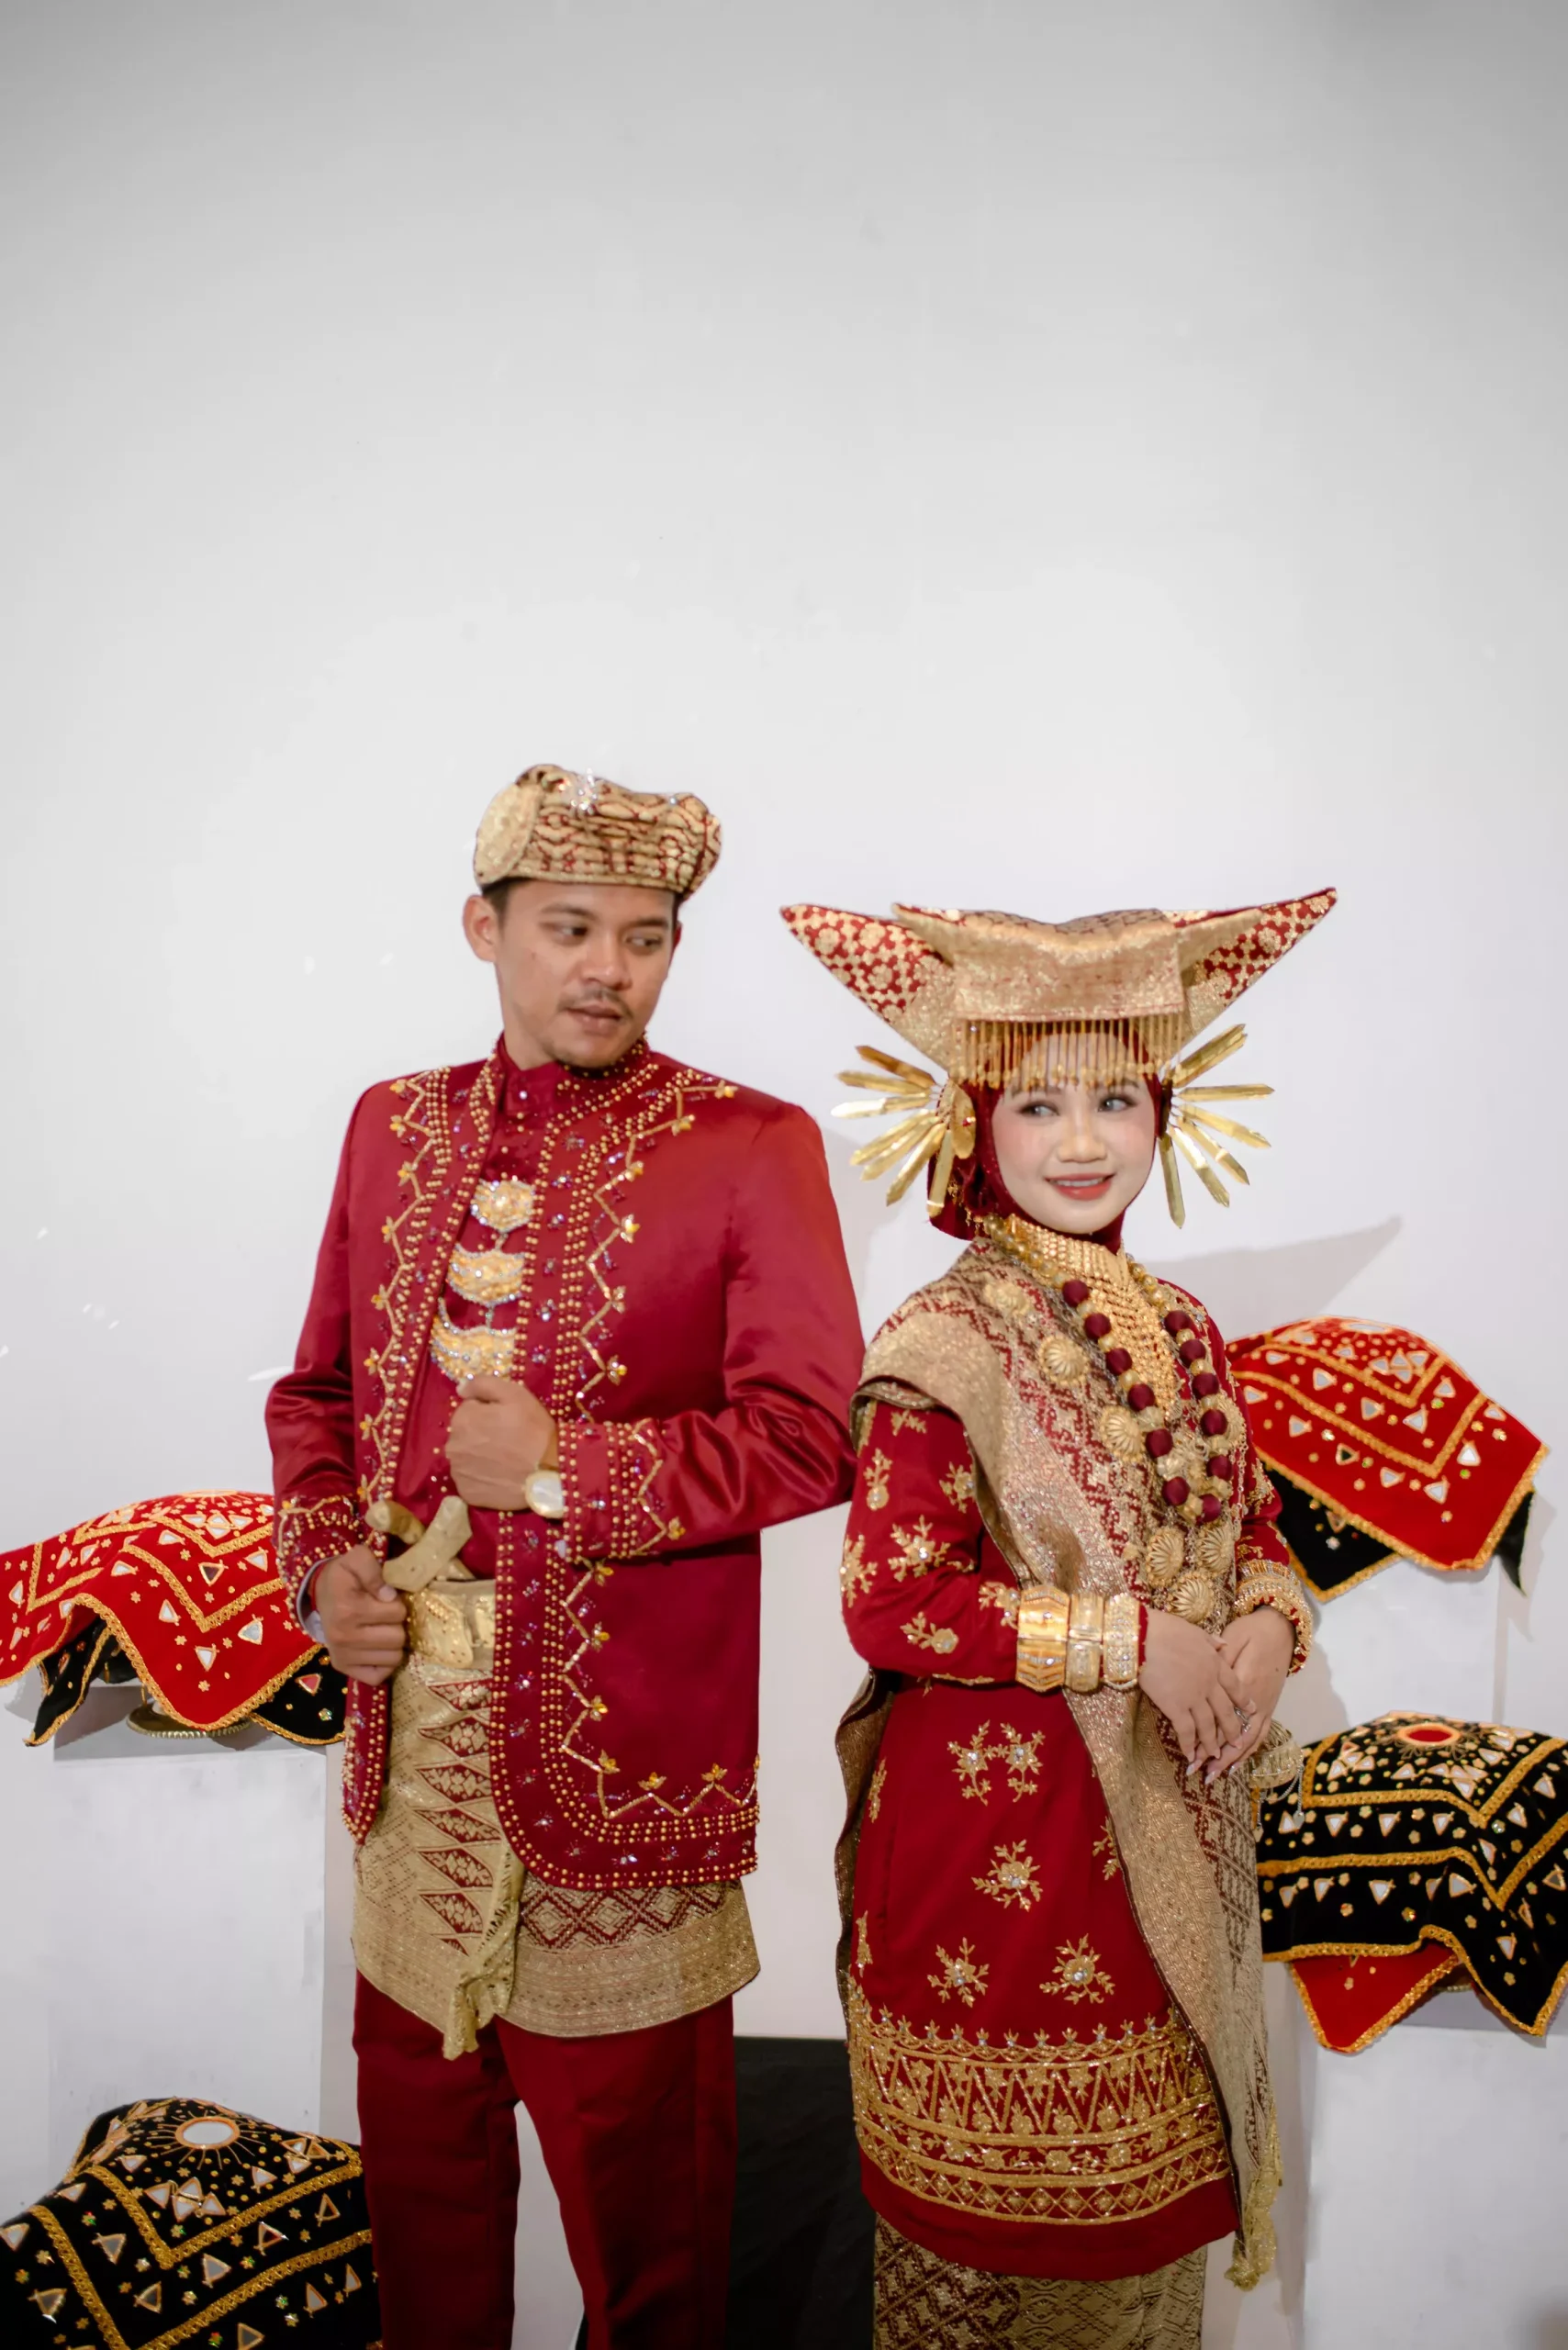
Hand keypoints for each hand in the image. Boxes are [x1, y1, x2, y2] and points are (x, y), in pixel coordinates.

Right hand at [315, 1545, 406, 1687]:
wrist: (321, 1593)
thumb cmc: (344, 1576)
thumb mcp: (357, 1558)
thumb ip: (373, 1569)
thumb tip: (389, 1595)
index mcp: (348, 1609)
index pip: (397, 1613)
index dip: (397, 1603)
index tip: (386, 1599)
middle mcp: (343, 1637)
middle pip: (397, 1639)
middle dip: (397, 1624)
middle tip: (385, 1616)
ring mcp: (342, 1656)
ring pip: (393, 1659)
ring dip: (392, 1644)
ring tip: (381, 1630)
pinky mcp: (343, 1668)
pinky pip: (379, 1676)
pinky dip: (383, 1663)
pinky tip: (377, 1647)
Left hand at [446, 1374, 556, 1508]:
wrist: (550, 1472)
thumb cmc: (534, 1429)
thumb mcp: (515, 1394)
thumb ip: (482, 1384)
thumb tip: (460, 1389)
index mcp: (462, 1419)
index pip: (469, 1409)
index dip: (488, 1412)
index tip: (506, 1420)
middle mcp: (452, 1446)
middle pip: (464, 1434)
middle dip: (480, 1433)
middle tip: (507, 1440)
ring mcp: (458, 1472)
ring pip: (466, 1457)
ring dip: (478, 1455)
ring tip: (504, 1459)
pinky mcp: (467, 1492)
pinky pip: (470, 1479)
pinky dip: (481, 1476)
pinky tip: (499, 1474)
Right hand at [1139, 1608, 1252, 1772]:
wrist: (1143, 1637)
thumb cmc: (1164, 1629)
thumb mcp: (1194, 1630)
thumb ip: (1211, 1641)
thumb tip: (1224, 1644)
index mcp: (1214, 1663)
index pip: (1234, 1686)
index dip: (1242, 1700)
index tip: (1250, 1710)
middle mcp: (1208, 1683)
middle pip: (1224, 1711)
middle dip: (1232, 1729)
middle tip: (1238, 1743)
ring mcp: (1193, 1697)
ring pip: (1207, 1725)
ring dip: (1212, 1743)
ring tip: (1215, 1755)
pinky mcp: (1175, 1707)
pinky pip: (1186, 1731)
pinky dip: (1188, 1745)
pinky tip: (1189, 1755)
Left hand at [1203, 1607, 1295, 1782]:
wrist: (1281, 1627)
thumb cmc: (1252, 1631)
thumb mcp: (1233, 1639)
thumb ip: (1219, 1662)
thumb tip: (1202, 1681)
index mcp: (1246, 1684)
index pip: (1224, 1719)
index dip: (1208, 1737)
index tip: (1191, 1752)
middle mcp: (1258, 1701)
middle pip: (1237, 1735)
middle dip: (1218, 1756)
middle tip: (1199, 1771)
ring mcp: (1267, 1705)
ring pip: (1249, 1738)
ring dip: (1233, 1758)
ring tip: (1215, 1774)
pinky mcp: (1270, 1705)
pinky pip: (1261, 1733)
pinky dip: (1249, 1750)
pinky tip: (1239, 1763)